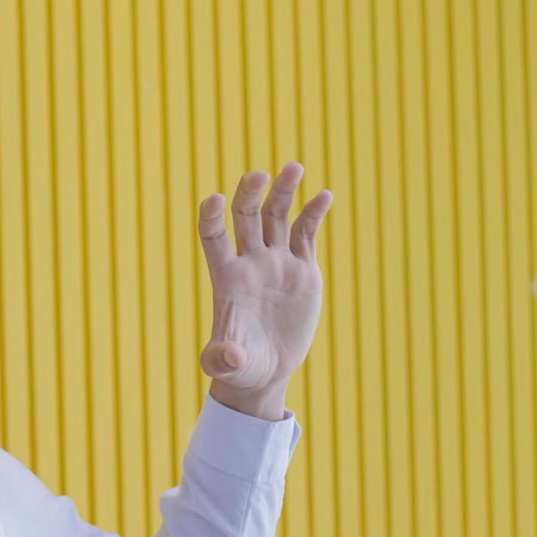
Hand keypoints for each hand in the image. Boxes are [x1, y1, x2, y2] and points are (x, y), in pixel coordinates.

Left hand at [196, 163, 332, 418]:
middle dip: (250, 194)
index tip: (215, 199)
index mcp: (227, 278)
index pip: (214, 238)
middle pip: (247, 217)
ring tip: (293, 167)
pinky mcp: (302, 269)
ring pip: (277, 217)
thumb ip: (222, 359)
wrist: (265, 369)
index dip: (212, 218)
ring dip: (284, 191)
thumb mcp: (227, 366)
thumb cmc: (239, 367)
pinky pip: (306, 234)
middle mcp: (250, 263)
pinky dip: (314, 214)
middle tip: (258, 175)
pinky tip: (324, 195)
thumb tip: (229, 357)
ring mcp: (276, 262)